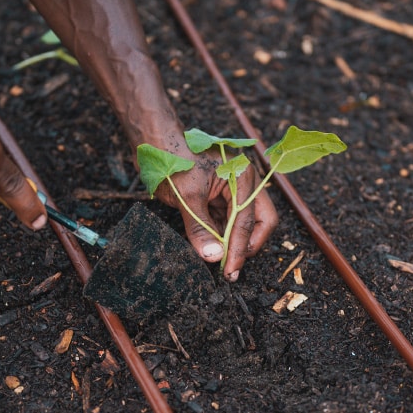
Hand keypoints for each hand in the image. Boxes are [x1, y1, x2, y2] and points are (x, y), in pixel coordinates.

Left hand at [154, 149, 277, 281]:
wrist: (153, 142)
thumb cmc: (172, 158)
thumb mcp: (187, 196)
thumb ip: (200, 227)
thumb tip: (213, 256)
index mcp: (242, 177)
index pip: (248, 220)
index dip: (240, 248)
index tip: (230, 270)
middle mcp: (242, 184)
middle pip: (258, 221)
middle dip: (246, 245)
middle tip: (231, 268)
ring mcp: (229, 191)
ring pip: (240, 224)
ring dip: (231, 243)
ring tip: (219, 262)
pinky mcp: (215, 198)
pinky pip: (223, 221)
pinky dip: (219, 236)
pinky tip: (210, 248)